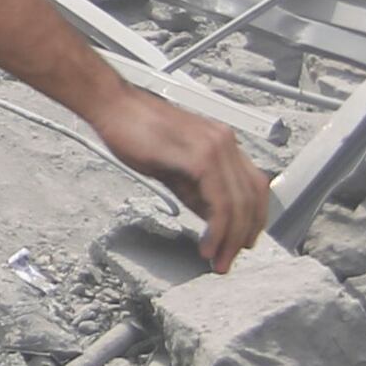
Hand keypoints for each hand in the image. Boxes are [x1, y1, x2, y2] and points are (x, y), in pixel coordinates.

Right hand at [93, 85, 269, 268]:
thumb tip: (212, 218)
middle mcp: (225, 142)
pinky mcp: (200, 157)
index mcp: (222, 142)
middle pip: (252, 197)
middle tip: (227, 260)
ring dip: (231, 239)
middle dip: (243, 236)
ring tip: (217, 259)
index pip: (254, 185)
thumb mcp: (174, 166)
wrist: (112, 105)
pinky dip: (218, 228)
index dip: (253, 218)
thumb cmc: (135, 129)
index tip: (241, 242)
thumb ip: (197, 191)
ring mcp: (216, 147)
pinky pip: (220, 201)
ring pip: (239, 203)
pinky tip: (207, 243)